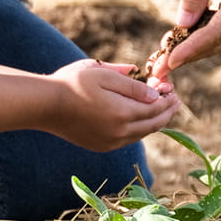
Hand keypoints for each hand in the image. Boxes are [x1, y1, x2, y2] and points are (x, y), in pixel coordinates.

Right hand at [47, 59, 178, 151]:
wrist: (45, 105)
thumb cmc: (73, 83)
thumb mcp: (104, 74)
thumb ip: (132, 84)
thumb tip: (155, 93)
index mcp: (124, 113)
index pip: (157, 108)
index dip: (168, 98)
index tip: (172, 89)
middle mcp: (120, 132)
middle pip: (153, 124)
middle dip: (167, 111)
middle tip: (174, 100)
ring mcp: (110, 142)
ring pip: (142, 134)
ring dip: (153, 121)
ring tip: (159, 108)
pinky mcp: (101, 146)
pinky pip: (127, 139)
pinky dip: (138, 129)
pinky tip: (138, 119)